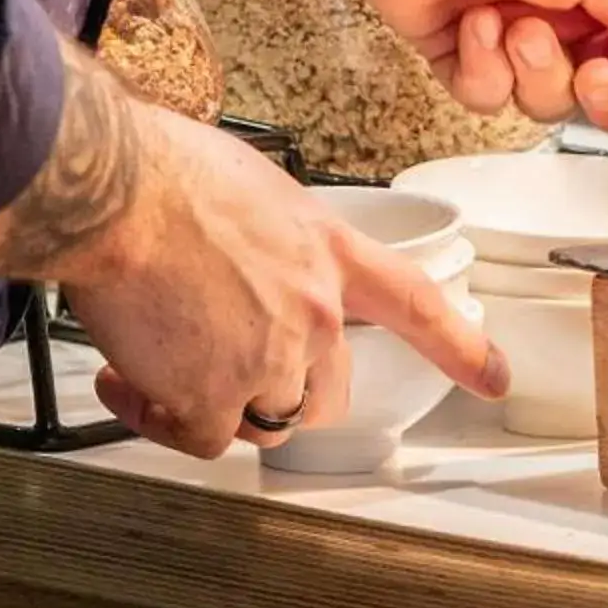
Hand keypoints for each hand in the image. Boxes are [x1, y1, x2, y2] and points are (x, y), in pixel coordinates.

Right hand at [64, 111, 505, 459]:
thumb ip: (266, 239)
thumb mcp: (249, 185)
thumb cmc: (161, 170)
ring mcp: (269, 357)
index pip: (414, 304)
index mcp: (325, 249)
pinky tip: (130, 380)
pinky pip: (201, 437)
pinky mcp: (213, 396)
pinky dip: (162, 418)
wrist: (113, 190)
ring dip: (214, 402)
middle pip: (325, 390)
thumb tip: (239, 254)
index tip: (494, 377)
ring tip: (160, 359)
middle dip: (279, 389)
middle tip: (221, 364)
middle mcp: (312, 309)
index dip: (460, 348)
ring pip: (262, 418)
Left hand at [316, 0, 607, 128]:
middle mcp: (574, 4)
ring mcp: (519, 30)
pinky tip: (474, 24)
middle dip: (606, 92)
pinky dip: (484, 68)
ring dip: (535, 70)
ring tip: (514, 26)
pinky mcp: (464, 51)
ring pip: (550, 100)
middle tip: (592, 72)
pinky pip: (490, 96)